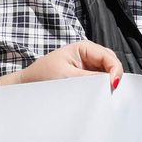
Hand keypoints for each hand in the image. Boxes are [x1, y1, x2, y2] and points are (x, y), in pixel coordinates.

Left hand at [7, 40, 123, 85]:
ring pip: (107, 72)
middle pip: (111, 63)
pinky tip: (98, 93)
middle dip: (113, 75)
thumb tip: (111, 82)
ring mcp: (87, 66)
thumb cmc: (42, 76)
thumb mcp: (67, 76)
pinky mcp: (85, 76)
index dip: (114, 69)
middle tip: (111, 90)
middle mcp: (88, 54)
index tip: (114, 84)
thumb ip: (91, 78)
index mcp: (84, 48)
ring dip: (107, 81)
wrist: (27, 85)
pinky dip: (101, 86)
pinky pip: (99, 80)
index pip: (108, 56)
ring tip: (104, 92)